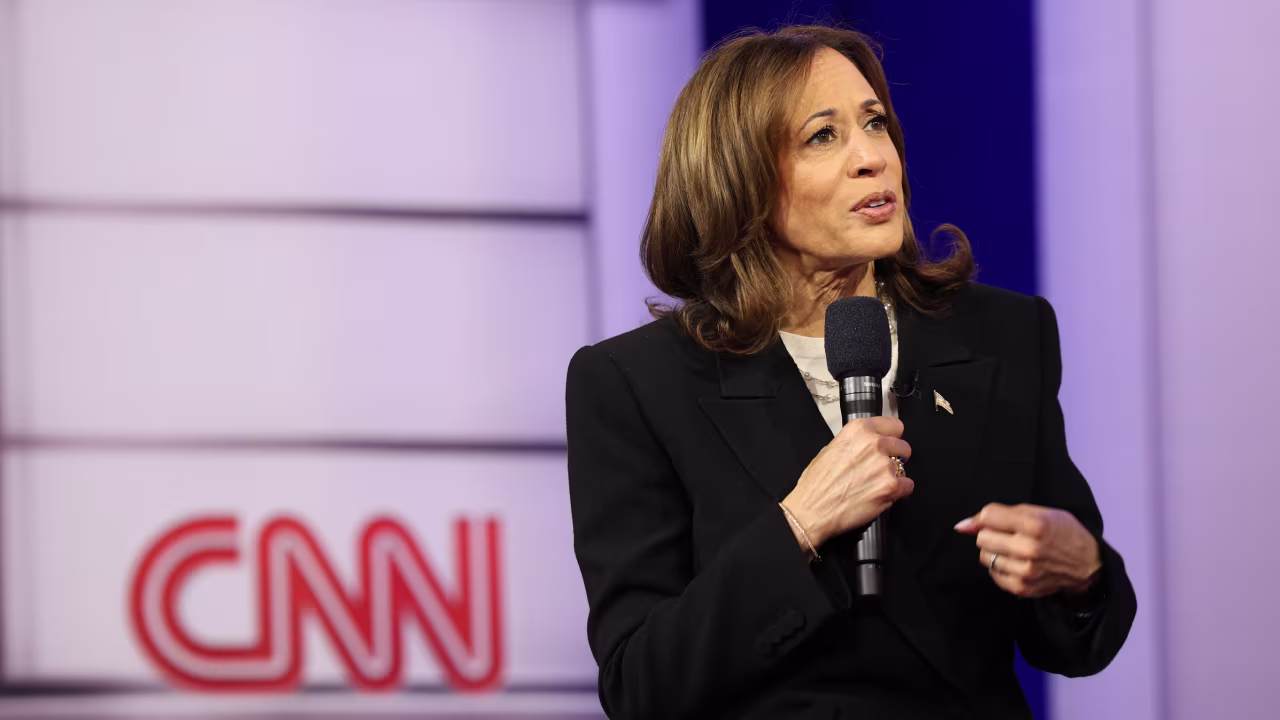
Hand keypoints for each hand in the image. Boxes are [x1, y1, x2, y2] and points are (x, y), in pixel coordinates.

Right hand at [783, 417, 912, 548]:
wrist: (811, 511)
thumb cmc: (816, 484)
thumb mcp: (830, 449)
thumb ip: (855, 442)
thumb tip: (869, 444)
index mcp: (858, 430)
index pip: (894, 425)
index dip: (892, 437)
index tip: (891, 443)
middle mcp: (873, 443)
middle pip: (903, 447)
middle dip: (895, 458)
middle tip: (880, 470)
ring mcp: (884, 465)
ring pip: (903, 468)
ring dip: (893, 477)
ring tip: (873, 486)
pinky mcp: (890, 487)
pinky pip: (907, 486)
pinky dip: (898, 492)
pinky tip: (880, 495)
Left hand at [954, 503, 1100, 597]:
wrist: (1086, 563)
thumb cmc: (1062, 531)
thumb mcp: (1038, 512)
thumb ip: (1000, 513)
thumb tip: (962, 525)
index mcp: (1035, 525)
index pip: (988, 516)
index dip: (987, 517)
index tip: (993, 520)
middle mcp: (1029, 549)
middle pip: (983, 538)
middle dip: (991, 534)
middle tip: (1008, 535)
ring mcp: (1026, 571)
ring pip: (985, 556)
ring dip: (995, 550)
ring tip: (1014, 548)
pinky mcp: (1023, 587)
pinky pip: (993, 573)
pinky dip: (1000, 566)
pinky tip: (1015, 561)